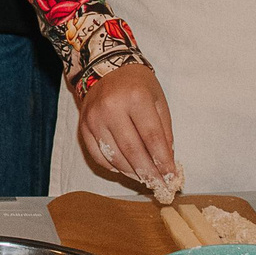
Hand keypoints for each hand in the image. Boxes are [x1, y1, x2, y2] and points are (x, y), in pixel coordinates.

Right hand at [79, 63, 177, 196]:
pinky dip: (114, 167)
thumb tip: (167, 163)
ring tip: (145, 179)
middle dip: (149, 173)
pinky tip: (126, 170)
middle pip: (132, 151)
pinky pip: (98, 155)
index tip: (171, 177)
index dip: (163, 161)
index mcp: (135, 98)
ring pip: (115, 157)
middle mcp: (112, 108)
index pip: (152, 138)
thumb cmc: (137, 85)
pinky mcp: (83, 127)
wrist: (105, 68)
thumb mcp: (158, 102)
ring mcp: (94, 118)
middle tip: (159, 186)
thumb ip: (164, 132)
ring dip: (132, 173)